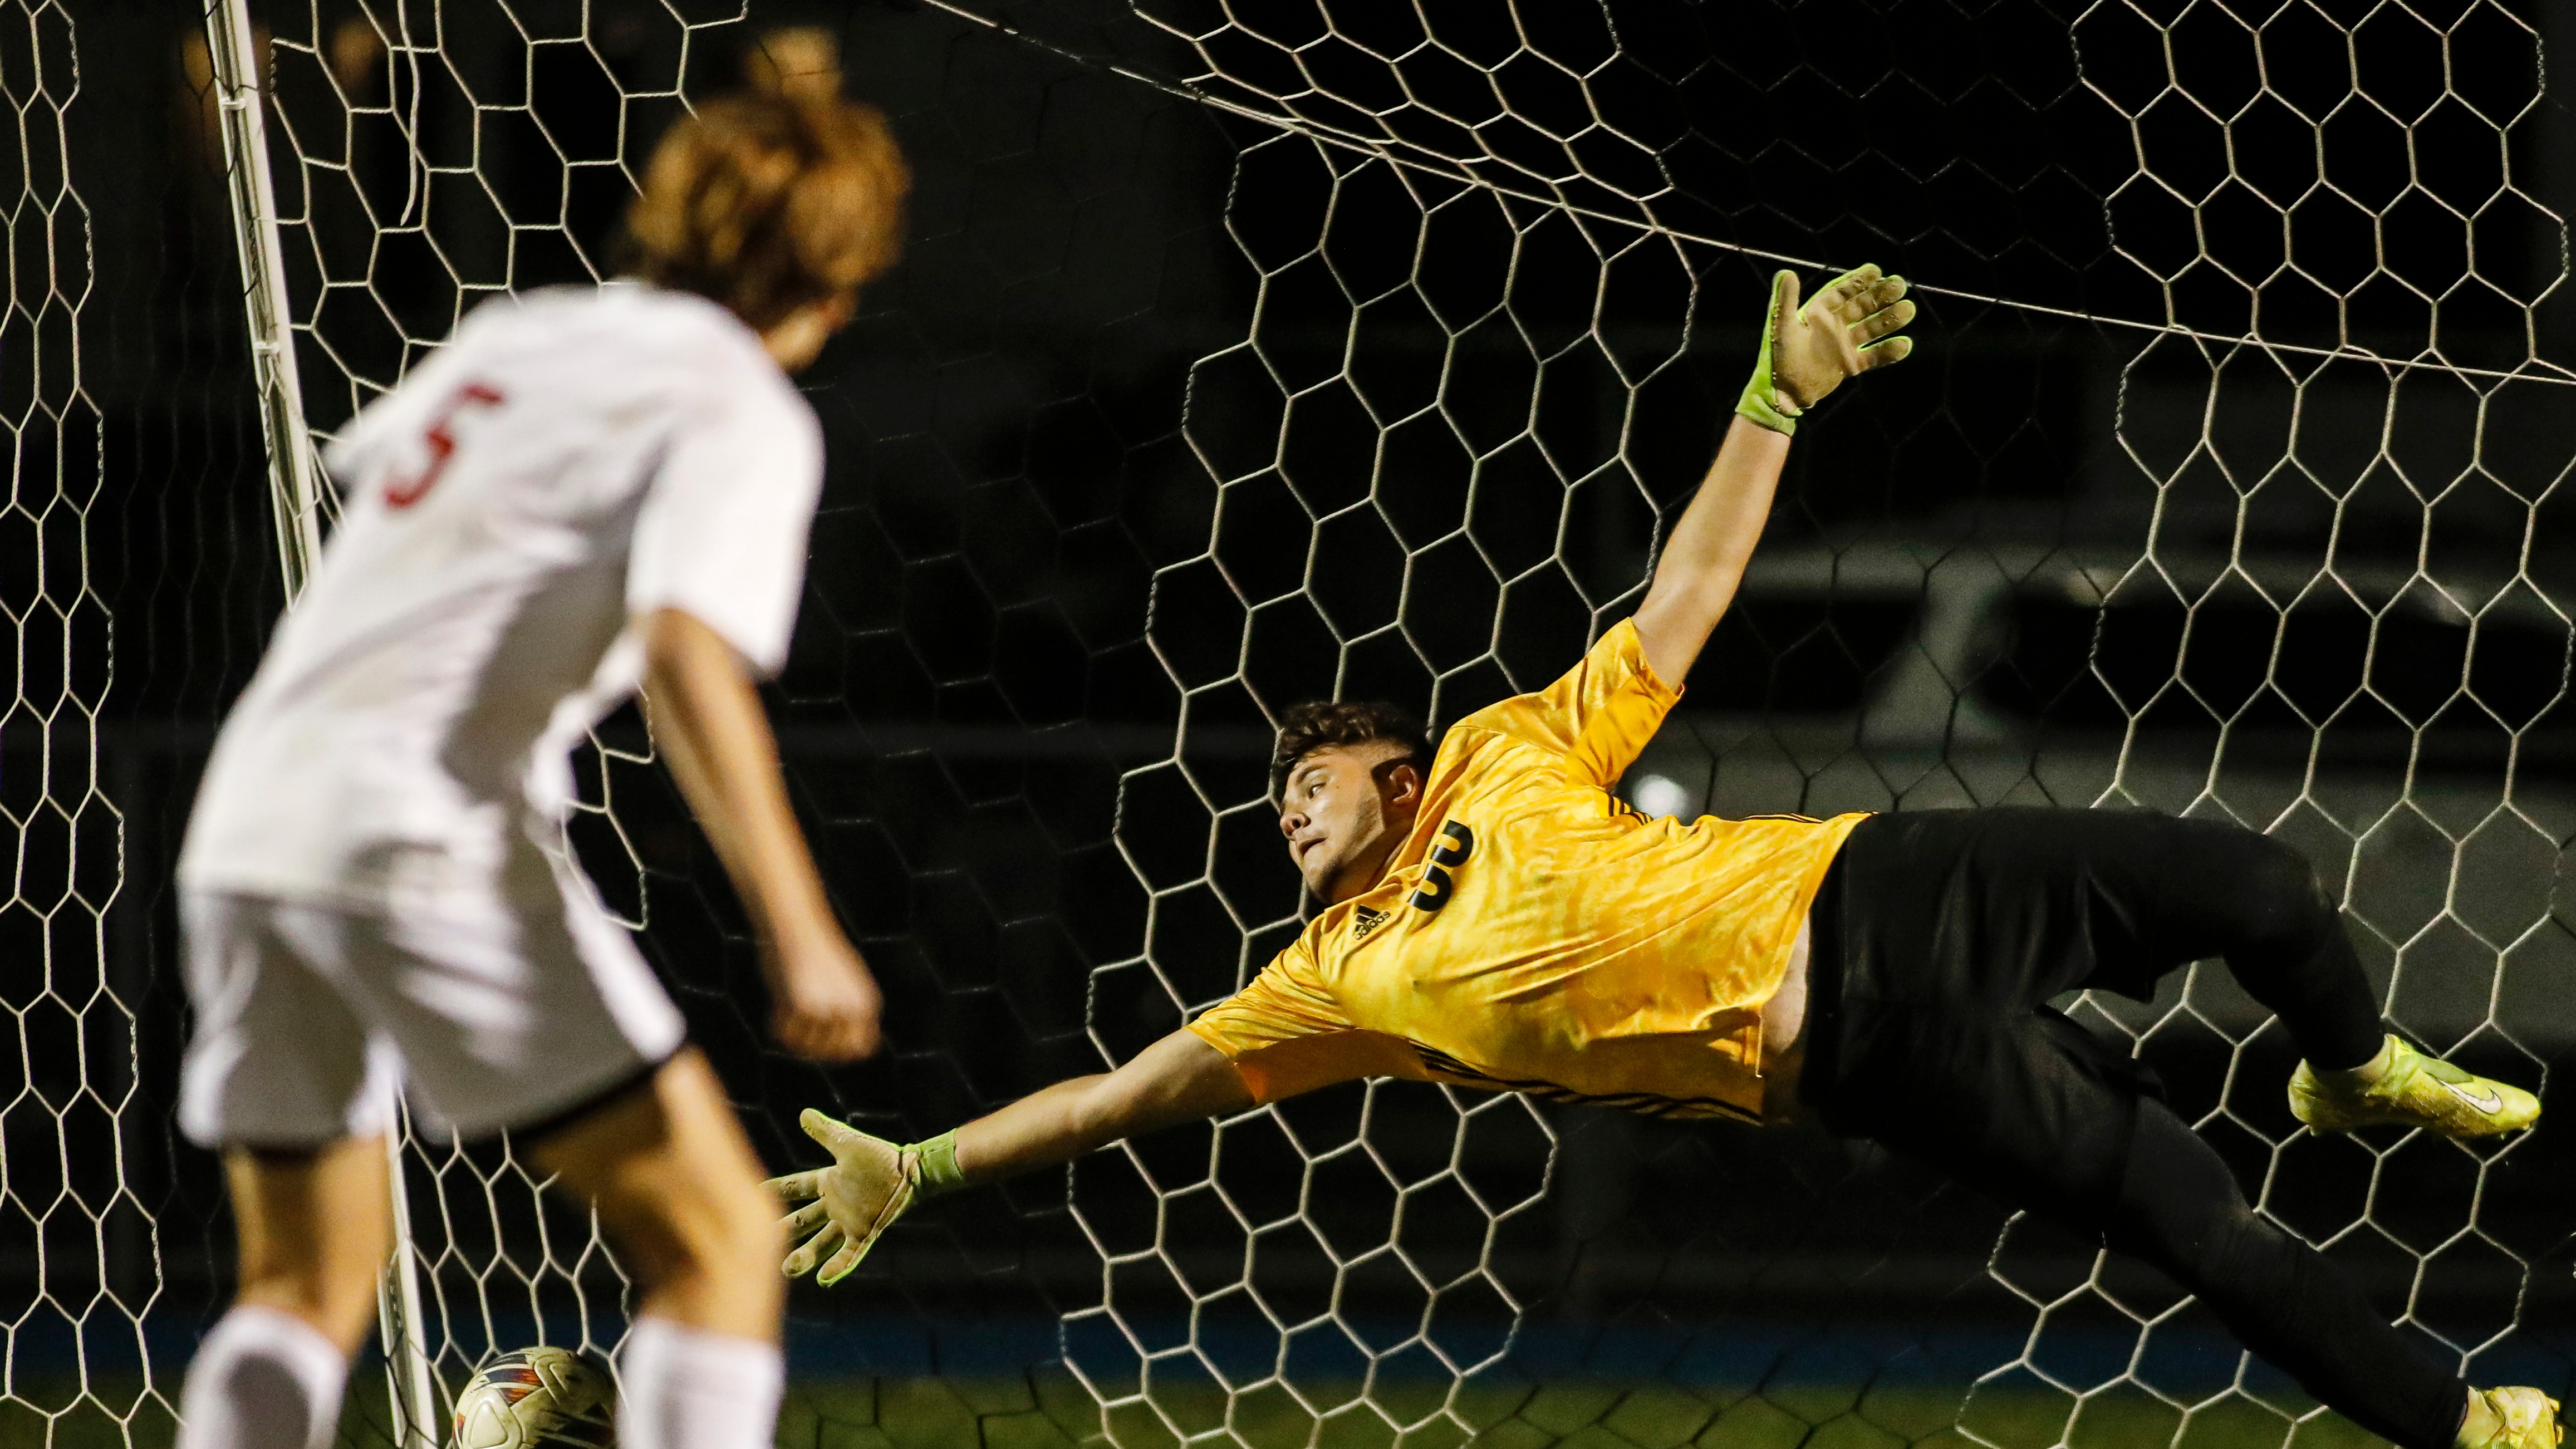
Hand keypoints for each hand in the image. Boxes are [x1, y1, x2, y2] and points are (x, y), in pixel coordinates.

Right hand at [763, 933, 881, 1061]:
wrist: (797, 925)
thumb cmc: (817, 953)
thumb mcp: (844, 982)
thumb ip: (848, 1011)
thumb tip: (849, 1049)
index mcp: (866, 1003)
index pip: (862, 1047)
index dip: (842, 1050)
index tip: (823, 1043)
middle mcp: (851, 1010)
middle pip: (832, 1053)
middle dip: (815, 1047)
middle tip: (800, 1027)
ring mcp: (828, 1010)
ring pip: (805, 1046)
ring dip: (793, 1033)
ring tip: (788, 1008)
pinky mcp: (802, 1006)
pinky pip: (785, 1035)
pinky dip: (777, 1023)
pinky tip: (777, 1004)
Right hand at [764, 1108, 914, 1283]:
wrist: (910, 1170)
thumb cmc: (881, 1156)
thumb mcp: (847, 1143)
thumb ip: (825, 1132)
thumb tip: (804, 1113)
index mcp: (828, 1183)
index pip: (796, 1187)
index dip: (777, 1189)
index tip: (753, 1192)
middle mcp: (834, 1205)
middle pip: (802, 1221)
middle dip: (783, 1232)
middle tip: (760, 1242)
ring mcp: (849, 1221)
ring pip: (821, 1242)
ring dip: (805, 1255)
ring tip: (787, 1268)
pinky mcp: (866, 1232)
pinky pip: (850, 1253)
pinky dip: (838, 1266)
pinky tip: (824, 1278)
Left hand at [1737, 264, 1914, 433]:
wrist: (1782, 394)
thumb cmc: (1778, 358)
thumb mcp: (1781, 327)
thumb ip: (1785, 300)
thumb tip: (1786, 272)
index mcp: (1817, 314)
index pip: (1841, 292)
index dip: (1858, 281)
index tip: (1877, 271)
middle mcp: (1833, 327)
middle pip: (1861, 307)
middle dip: (1880, 296)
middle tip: (1900, 285)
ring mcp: (1843, 345)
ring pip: (1871, 329)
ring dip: (1889, 320)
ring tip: (1909, 310)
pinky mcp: (1849, 365)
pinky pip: (1873, 357)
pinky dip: (1888, 352)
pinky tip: (1905, 344)